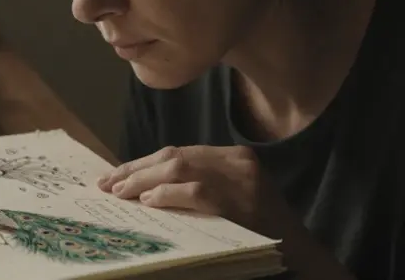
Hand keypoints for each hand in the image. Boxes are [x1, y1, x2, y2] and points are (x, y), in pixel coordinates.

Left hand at [98, 145, 356, 279]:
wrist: (300, 255)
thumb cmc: (259, 231)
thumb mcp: (232, 197)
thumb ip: (197, 184)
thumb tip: (144, 186)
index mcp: (235, 156)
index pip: (179, 152)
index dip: (143, 163)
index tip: (116, 174)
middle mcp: (238, 161)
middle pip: (174, 156)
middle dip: (136, 170)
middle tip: (107, 183)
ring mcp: (241, 179)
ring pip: (178, 168)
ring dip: (143, 180)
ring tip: (120, 193)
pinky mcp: (240, 201)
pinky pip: (195, 191)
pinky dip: (166, 195)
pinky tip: (147, 201)